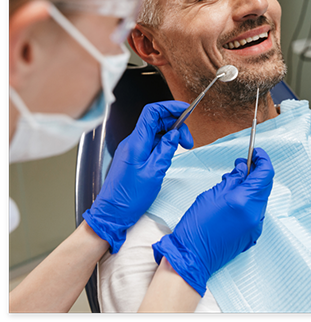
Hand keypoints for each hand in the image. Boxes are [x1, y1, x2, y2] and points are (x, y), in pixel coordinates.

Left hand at [83, 101, 193, 252]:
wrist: (112, 213)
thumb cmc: (129, 197)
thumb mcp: (154, 173)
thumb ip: (166, 149)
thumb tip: (175, 134)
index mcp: (136, 143)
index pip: (152, 113)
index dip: (169, 107)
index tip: (185, 110)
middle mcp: (133, 142)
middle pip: (156, 121)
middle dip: (175, 125)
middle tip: (188, 140)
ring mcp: (133, 149)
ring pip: (155, 131)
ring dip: (171, 135)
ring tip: (183, 147)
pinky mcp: (134, 156)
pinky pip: (151, 142)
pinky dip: (164, 143)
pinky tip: (171, 153)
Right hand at [152, 147, 273, 296]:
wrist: (193, 256)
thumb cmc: (197, 225)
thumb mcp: (212, 194)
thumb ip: (232, 179)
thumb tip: (243, 168)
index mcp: (244, 201)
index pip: (265, 174)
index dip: (262, 159)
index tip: (256, 153)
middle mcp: (254, 214)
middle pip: (265, 185)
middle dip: (256, 172)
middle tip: (241, 165)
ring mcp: (255, 226)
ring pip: (261, 198)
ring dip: (252, 186)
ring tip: (233, 182)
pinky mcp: (252, 234)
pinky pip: (256, 211)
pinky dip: (249, 200)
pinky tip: (234, 199)